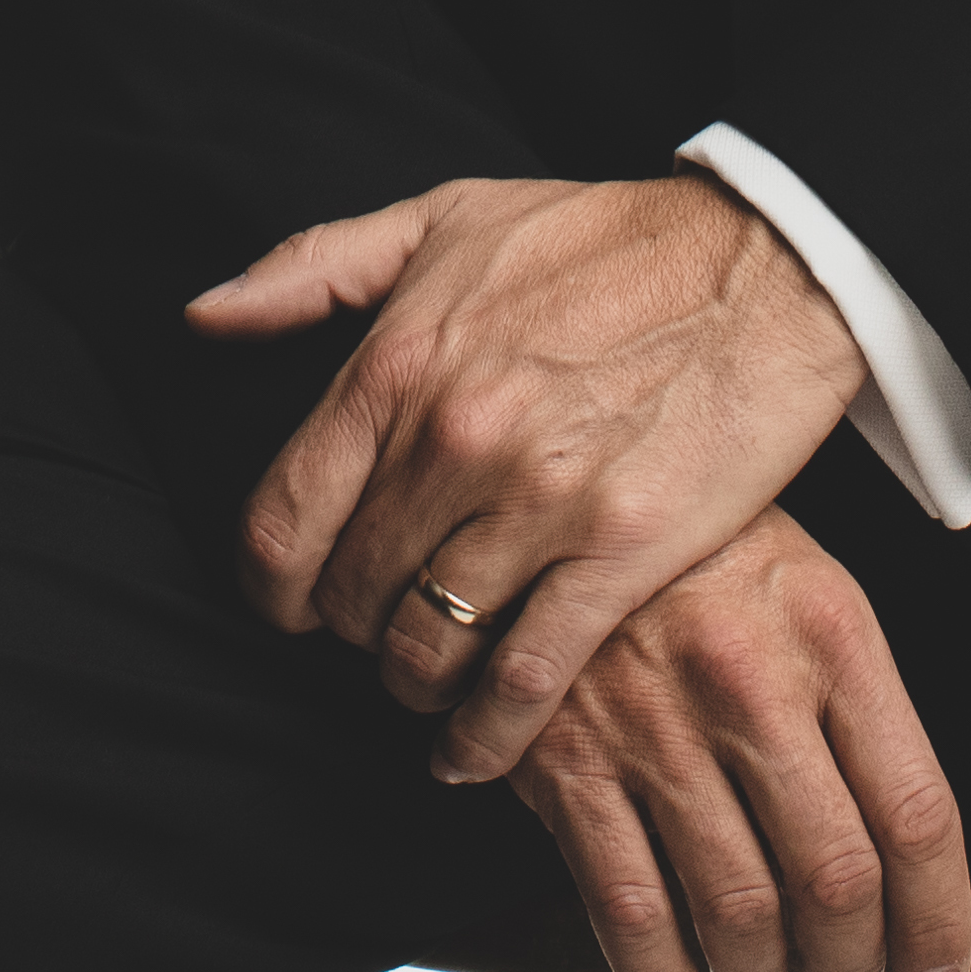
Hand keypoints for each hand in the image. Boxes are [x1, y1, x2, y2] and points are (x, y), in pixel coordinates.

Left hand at [186, 173, 868, 783]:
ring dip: (416, 684)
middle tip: (379, 632)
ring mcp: (539, 501)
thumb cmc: (602, 238)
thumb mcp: (445, 217)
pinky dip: (483, 739)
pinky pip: (521, 682)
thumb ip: (314, 268)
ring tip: (431, 680)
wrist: (765, 263)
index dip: (272, 588)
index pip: (281, 524)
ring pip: (428, 649)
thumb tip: (205, 316)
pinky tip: (470, 754)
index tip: (291, 606)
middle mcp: (455, 437)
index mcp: (399, 360)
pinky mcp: (620, 554)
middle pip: (351, 598)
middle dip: (353, 631)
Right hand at [510, 511, 970, 971]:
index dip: (939, 923)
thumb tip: (899, 851)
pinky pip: (629, 910)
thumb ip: (859, 710)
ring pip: (738, 913)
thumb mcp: (810, 590)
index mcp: (832, 637)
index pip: (916, 813)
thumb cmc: (701, 553)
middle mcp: (752, 685)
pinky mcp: (570, 763)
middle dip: (851, 966)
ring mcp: (658, 729)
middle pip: (835, 881)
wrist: (562, 505)